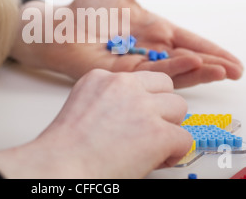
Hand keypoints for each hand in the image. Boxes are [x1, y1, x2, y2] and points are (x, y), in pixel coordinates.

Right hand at [0, 70, 192, 177]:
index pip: (139, 79)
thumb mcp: (82, 107)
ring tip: (150, 146)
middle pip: (164, 86)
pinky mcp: (158, 132)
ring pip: (179, 107)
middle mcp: (123, 85)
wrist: (61, 166)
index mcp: (101, 78)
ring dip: (169, 127)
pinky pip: (184, 139)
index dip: (142, 100)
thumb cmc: (65, 149)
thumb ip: (108, 102)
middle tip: (147, 130)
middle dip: (161, 108)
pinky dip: (174, 153)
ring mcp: (143, 106)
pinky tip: (154, 160)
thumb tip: (129, 115)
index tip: (137, 116)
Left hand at [10, 0, 242, 88]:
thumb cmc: (88, 8)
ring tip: (222, 71)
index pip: (189, 41)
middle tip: (236, 72)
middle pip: (187, 59)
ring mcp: (139, 63)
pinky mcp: (125, 74)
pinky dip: (174, 69)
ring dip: (199, 70)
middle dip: (212, 65)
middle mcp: (151, 49)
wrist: (61, 26)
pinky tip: (192, 64)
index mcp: (154, 30)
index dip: (212, 50)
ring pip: (175, 70)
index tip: (234, 62)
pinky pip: (153, 72)